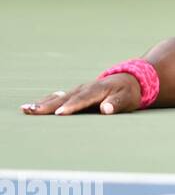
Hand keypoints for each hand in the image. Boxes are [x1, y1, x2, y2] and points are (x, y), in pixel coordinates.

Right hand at [20, 73, 142, 115]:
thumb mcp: (127, 98)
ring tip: (26, 109)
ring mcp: (78, 90)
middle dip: (48, 105)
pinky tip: (32, 107)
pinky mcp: (74, 94)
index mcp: (98, 89)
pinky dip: (45, 101)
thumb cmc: (129, 92)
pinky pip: (57, 97)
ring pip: (58, 97)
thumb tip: (106, 109)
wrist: (129, 80)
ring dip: (42, 103)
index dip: (72, 106)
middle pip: (65, 97)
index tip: (60, 114)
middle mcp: (85, 88)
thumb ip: (117, 104)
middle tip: (32, 111)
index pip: (84, 99)